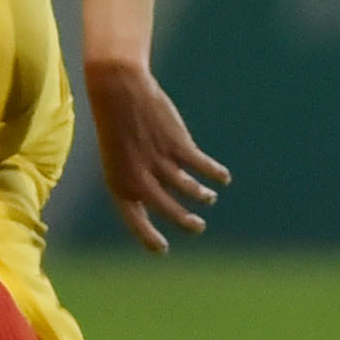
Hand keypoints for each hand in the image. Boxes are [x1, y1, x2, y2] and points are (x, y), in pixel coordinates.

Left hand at [81, 56, 229, 252]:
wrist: (117, 90)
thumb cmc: (116, 123)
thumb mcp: (118, 154)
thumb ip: (137, 176)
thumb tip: (168, 194)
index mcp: (119, 182)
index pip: (134, 219)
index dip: (147, 236)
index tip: (162, 249)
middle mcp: (139, 176)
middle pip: (167, 208)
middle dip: (184, 220)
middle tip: (198, 227)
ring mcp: (159, 161)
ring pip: (187, 188)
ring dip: (201, 195)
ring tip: (209, 199)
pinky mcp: (176, 145)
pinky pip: (200, 165)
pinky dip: (214, 173)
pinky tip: (223, 177)